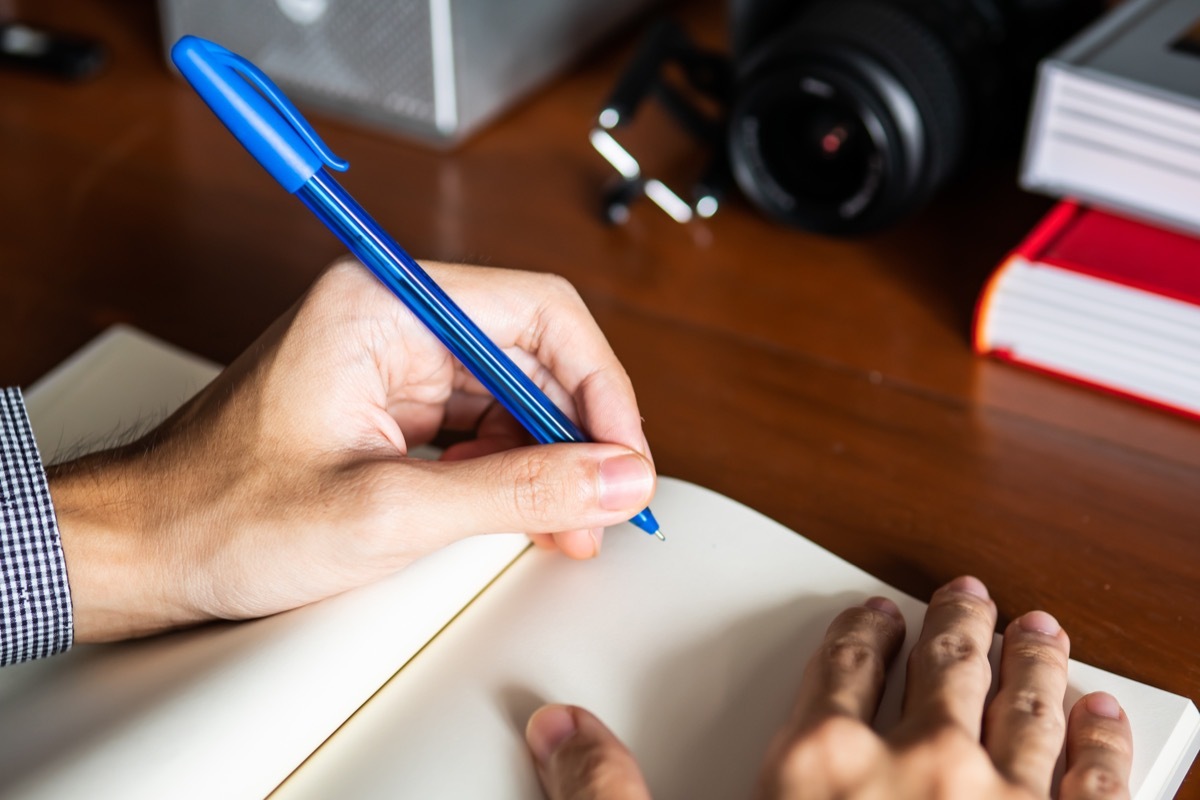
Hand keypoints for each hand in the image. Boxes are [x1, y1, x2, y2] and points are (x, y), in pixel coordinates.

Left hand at [48, 259, 656, 641]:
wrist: (145, 551)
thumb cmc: (225, 517)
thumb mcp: (389, 512)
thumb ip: (519, 490)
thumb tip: (618, 477)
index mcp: (383, 306)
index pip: (539, 313)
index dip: (598, 386)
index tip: (622, 458)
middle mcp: (392, 318)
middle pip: (534, 353)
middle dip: (576, 434)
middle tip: (602, 505)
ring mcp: (391, 360)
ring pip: (513, 392)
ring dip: (549, 458)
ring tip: (565, 524)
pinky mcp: (390, 402)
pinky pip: (480, 422)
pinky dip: (511, 470)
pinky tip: (523, 514)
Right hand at [525, 576, 1132, 799]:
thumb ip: (608, 795)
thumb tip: (562, 733)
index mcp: (821, 764)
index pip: (842, 665)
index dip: (857, 632)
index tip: (871, 615)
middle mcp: (919, 766)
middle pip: (944, 666)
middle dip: (957, 625)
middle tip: (966, 595)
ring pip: (1027, 703)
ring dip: (1035, 660)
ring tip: (1041, 630)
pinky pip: (1097, 779)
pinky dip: (1102, 739)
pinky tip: (1104, 716)